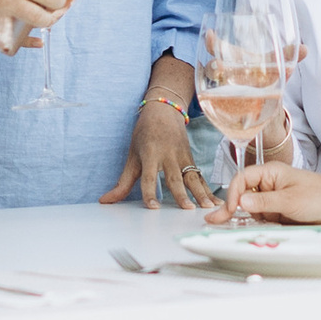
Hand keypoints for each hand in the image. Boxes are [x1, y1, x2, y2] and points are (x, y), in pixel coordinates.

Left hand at [99, 91, 218, 211]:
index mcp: (150, 154)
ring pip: (192, 177)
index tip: (153, 207)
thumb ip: (122, 182)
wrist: (164, 110)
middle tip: (188, 209)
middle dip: (181, 194)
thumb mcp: (132, 156)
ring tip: (207, 207)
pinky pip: (200, 176)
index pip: (148, 177)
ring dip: (201, 193)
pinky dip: (208, 189)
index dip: (150, 192)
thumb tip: (105, 201)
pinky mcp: (191, 159)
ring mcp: (182, 156)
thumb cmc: (145, 134)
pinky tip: (215, 202)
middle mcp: (168, 155)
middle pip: (174, 177)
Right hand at [215, 154, 320, 227]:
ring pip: (250, 209)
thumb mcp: (290, 200)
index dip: (233, 194)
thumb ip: (264, 202)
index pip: (243, 179)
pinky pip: (261, 219)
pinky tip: (242, 229)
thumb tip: (241, 203)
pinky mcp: (278, 213)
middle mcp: (269, 185)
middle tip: (212, 220)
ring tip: (222, 226)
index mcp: (270, 172)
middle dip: (229, 208)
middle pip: (242, 194)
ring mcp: (273, 199)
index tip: (230, 210)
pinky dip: (253, 224)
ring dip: (240, 218)